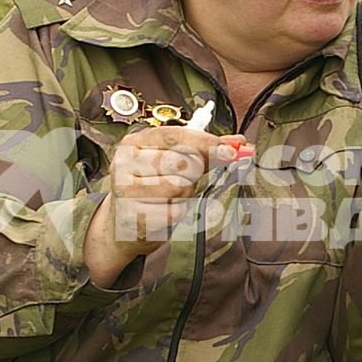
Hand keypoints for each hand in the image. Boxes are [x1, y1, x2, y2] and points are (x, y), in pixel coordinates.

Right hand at [84, 126, 245, 284]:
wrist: (123, 225)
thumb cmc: (152, 187)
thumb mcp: (173, 162)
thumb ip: (204, 151)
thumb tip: (237, 144)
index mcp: (133, 143)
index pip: (174, 136)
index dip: (206, 142)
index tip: (230, 150)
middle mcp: (124, 163)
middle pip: (181, 162)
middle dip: (193, 173)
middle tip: (182, 179)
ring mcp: (125, 191)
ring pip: (179, 187)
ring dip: (184, 194)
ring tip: (169, 196)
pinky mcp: (133, 217)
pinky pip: (174, 211)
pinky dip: (176, 213)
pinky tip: (162, 211)